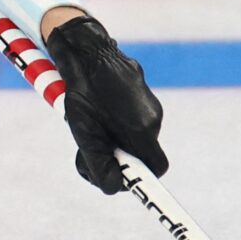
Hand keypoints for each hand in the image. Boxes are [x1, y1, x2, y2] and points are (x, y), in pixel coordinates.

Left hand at [40, 14, 166, 194]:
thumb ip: (99, 164)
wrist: (87, 52)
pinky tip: (98, 110)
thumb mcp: (85, 134)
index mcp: (143, 129)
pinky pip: (134, 119)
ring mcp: (151, 104)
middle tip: (89, 150)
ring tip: (91, 125)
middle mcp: (154, 118)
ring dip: (115, 139)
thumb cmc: (83, 93)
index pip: (157, 167)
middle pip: (142, 154)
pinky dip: (117, 123)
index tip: (119, 175)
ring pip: (137, 136)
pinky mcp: (143, 94)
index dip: (141, 177)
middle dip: (118, 157)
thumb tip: (113, 187)